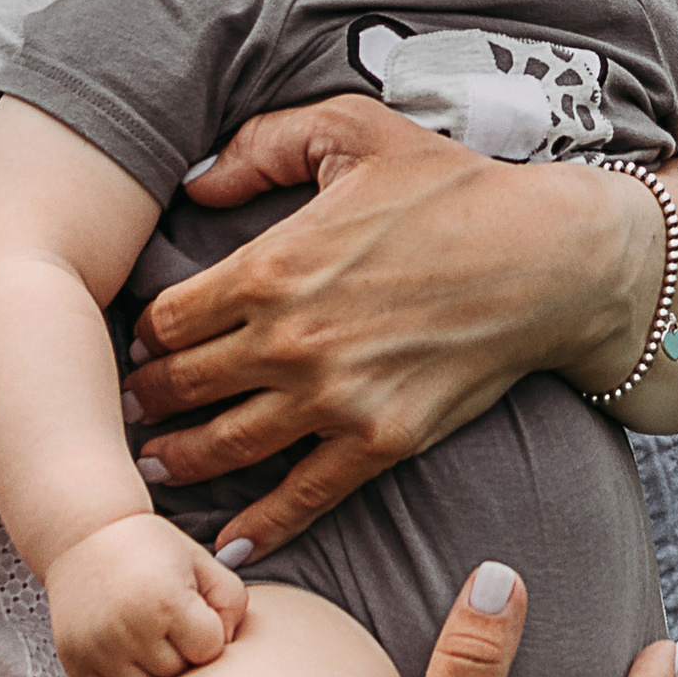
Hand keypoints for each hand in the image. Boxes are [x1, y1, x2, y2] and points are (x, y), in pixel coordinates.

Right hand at [49, 513, 249, 676]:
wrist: (86, 535)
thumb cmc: (150, 549)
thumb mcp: (202, 562)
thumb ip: (231, 603)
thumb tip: (224, 648)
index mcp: (166, 601)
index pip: (210, 650)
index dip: (206, 632)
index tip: (190, 610)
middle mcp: (129, 628)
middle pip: (177, 673)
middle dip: (178, 651)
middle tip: (162, 618)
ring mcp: (96, 647)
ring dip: (148, 671)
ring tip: (141, 634)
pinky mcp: (72, 660)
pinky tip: (119, 651)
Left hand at [124, 99, 659, 559]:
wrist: (549, 258)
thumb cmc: (452, 186)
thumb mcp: (352, 130)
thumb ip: (261, 145)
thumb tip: (194, 183)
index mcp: (271, 267)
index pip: (168, 319)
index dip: (144, 336)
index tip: (140, 346)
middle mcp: (290, 342)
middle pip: (183, 387)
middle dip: (146, 401)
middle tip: (128, 410)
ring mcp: (334, 400)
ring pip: (225, 447)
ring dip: (179, 462)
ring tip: (154, 467)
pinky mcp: (380, 442)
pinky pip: (302, 496)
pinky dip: (260, 527)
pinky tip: (229, 546)